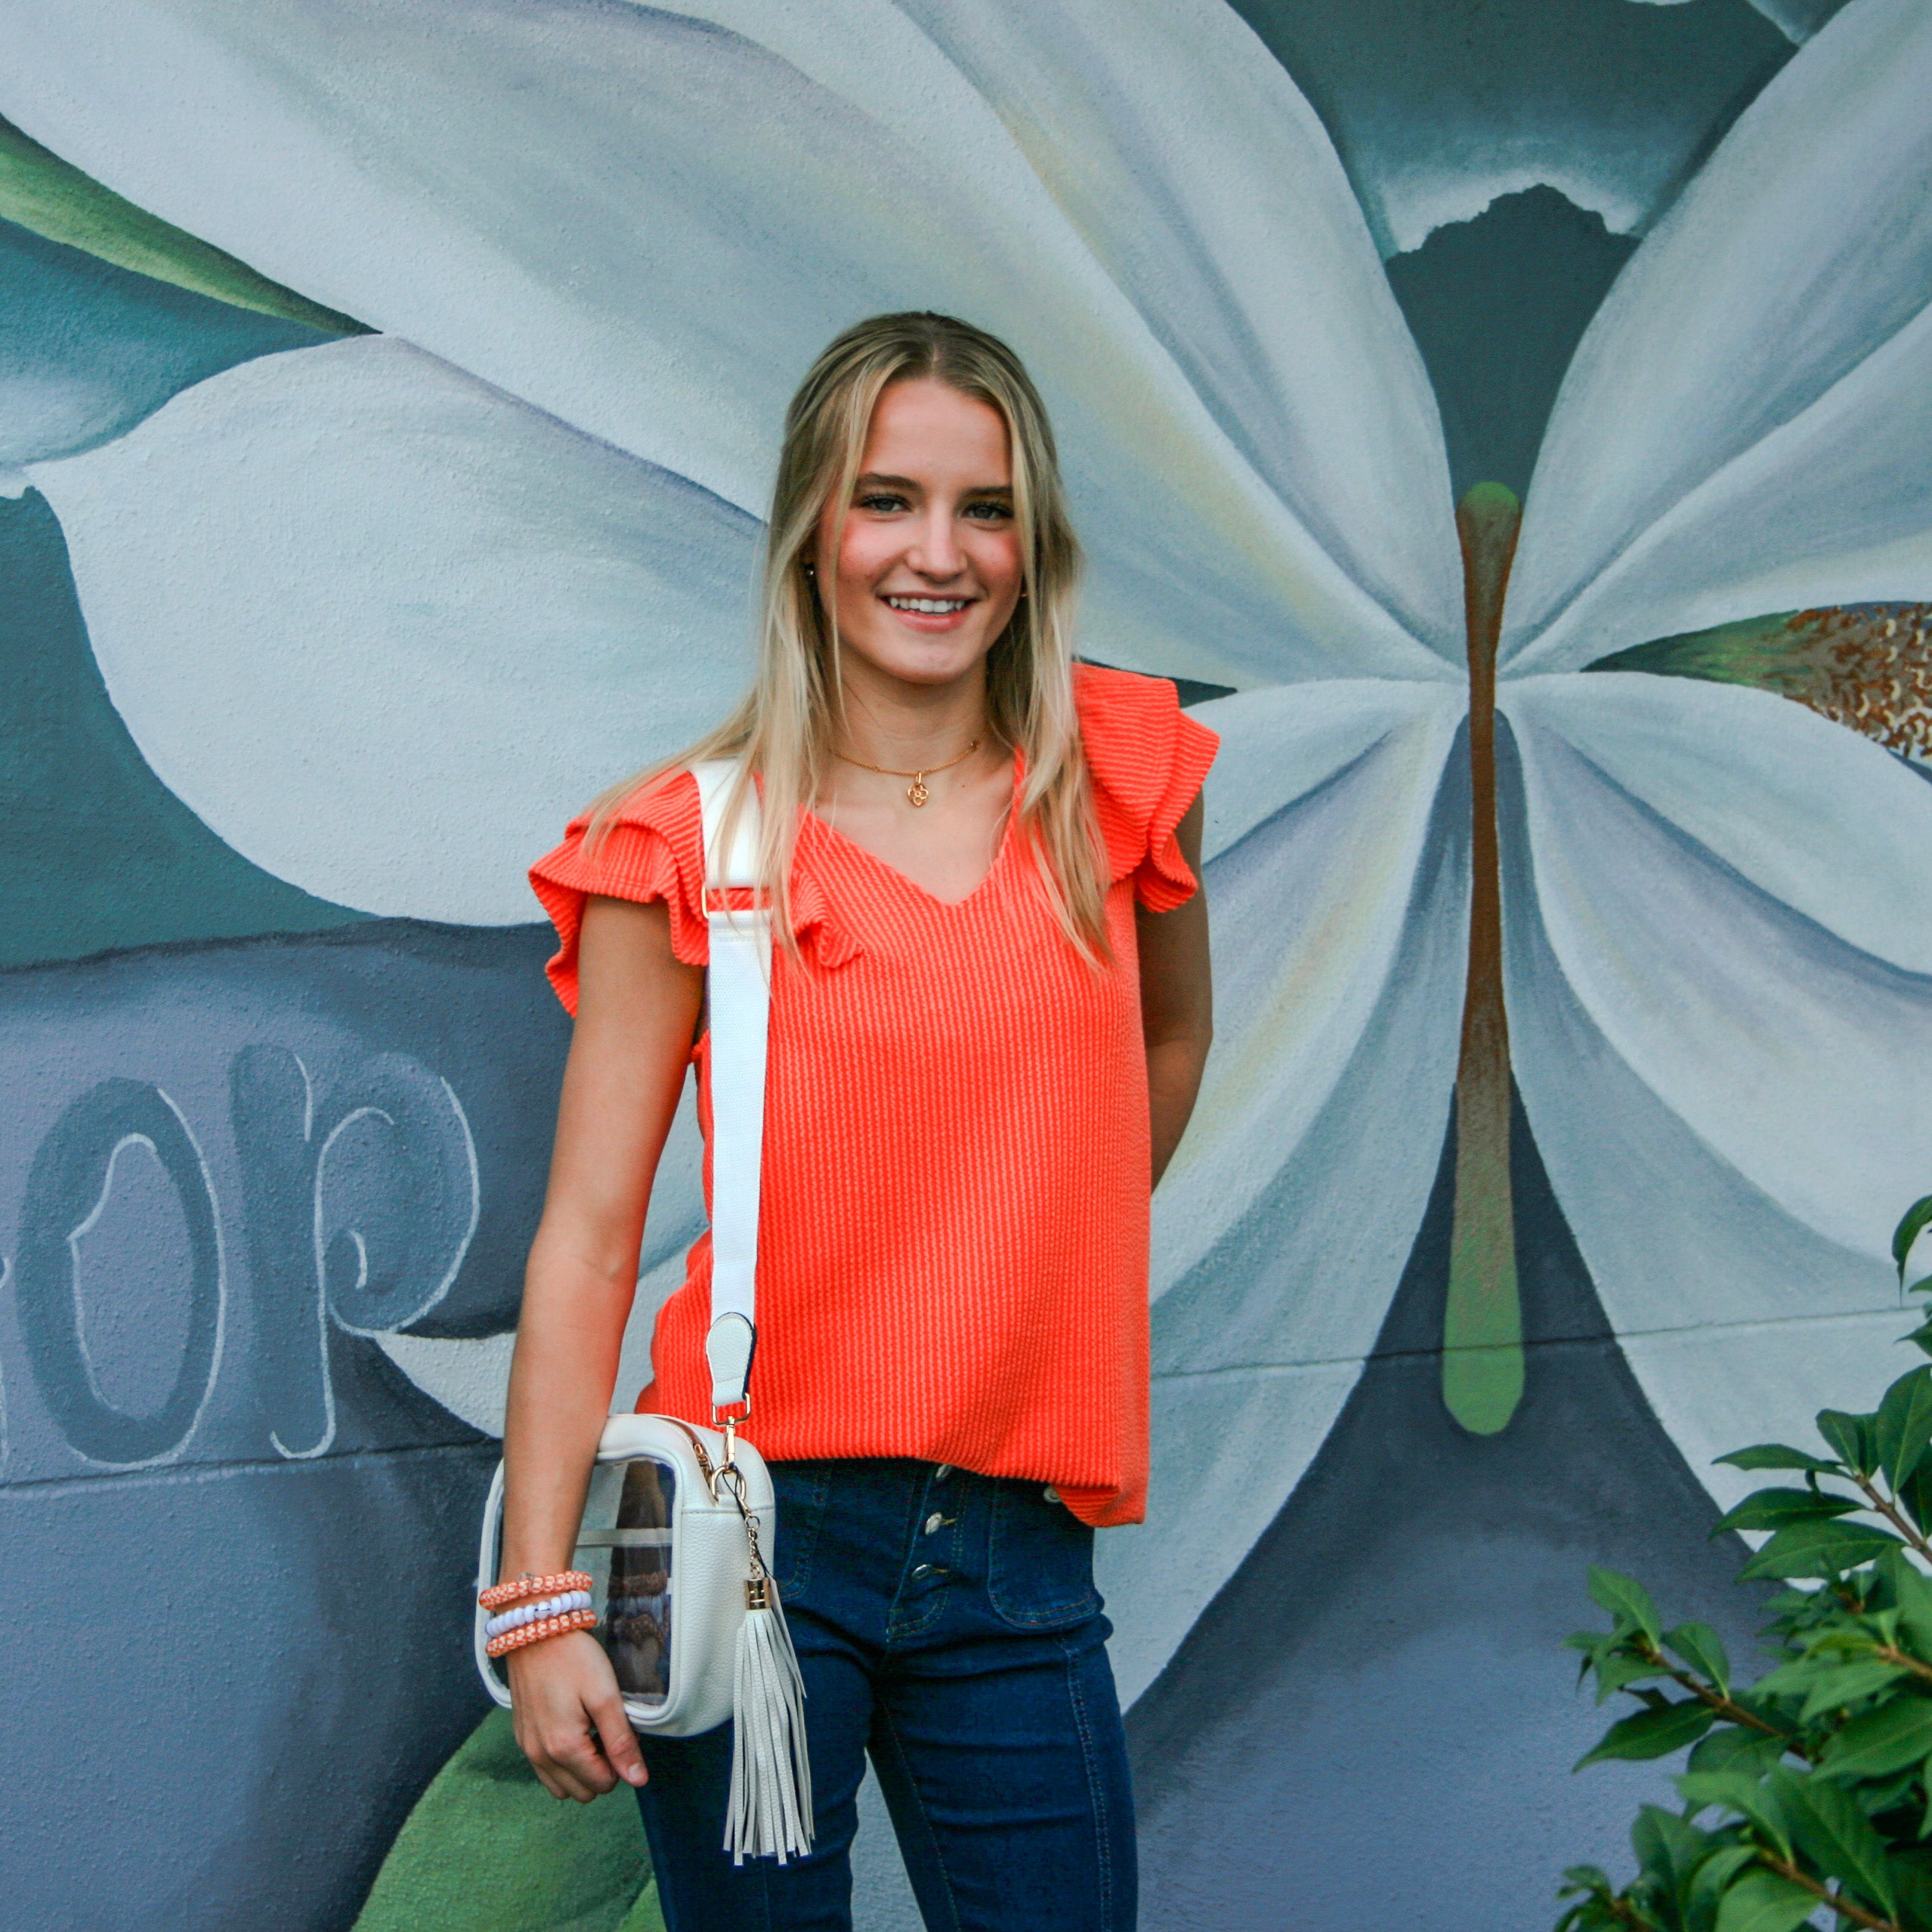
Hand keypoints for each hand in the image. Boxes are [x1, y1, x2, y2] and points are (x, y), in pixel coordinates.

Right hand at [507, 1631, 647, 1800]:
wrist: (534, 1630)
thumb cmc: (573, 1658)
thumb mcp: (605, 1695)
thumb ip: (621, 1741)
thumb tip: (638, 1780)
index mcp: (564, 1747)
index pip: (603, 1784)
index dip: (619, 1763)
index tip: (619, 1731)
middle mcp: (540, 1756)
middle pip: (583, 1792)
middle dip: (600, 1770)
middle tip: (605, 1731)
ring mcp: (527, 1749)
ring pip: (562, 1787)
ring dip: (580, 1771)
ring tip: (590, 1733)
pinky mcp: (522, 1738)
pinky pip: (544, 1772)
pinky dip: (561, 1763)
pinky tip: (571, 1732)